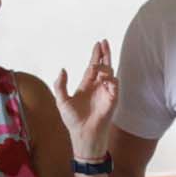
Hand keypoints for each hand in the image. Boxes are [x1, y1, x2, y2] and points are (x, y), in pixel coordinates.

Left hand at [53, 41, 118, 156]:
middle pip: (104, 65)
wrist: (82, 134)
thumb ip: (60, 85)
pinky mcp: (112, 100)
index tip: (98, 43)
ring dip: (106, 67)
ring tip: (99, 67)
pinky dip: (112, 81)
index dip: (96, 55)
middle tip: (105, 42)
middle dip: (105, 54)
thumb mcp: (62, 101)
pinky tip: (107, 78)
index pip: (92, 66)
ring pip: (110, 73)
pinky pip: (115, 86)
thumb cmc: (73, 120)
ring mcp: (106, 92)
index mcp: (86, 85)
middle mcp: (97, 87)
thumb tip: (62, 69)